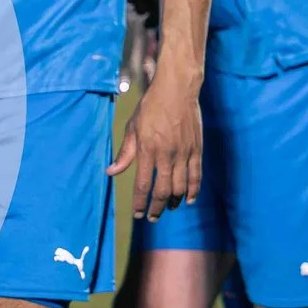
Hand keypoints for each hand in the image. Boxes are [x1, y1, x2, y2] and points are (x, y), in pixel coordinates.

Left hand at [108, 66, 201, 219]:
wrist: (177, 90)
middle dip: (156, 208)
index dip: (140, 203)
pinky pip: (196, 176)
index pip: (142, 185)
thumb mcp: (132, 127)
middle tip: (152, 218)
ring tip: (168, 208)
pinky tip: (188, 199)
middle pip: (162, 191)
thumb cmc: (151, 106)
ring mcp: (183, 153)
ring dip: (173, 202)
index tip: (137, 214)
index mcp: (147, 150)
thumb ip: (125, 153)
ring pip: (180, 187)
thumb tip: (111, 172)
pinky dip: (193, 190)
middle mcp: (166, 155)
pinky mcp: (196, 150)